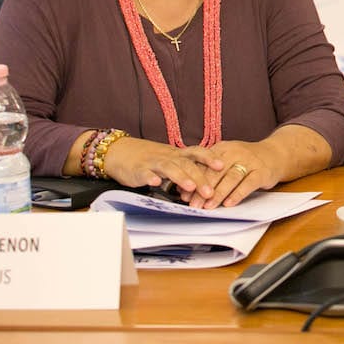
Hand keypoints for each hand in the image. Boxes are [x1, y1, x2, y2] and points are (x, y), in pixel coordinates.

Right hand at [101, 137, 222, 201]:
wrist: (120, 152)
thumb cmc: (150, 158)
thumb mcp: (171, 160)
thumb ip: (187, 170)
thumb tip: (207, 184)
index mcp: (177, 154)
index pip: (197, 153)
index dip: (210, 158)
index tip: (223, 166)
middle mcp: (168, 156)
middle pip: (186, 164)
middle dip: (199, 177)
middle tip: (210, 192)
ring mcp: (152, 163)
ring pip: (168, 167)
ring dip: (180, 177)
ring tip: (190, 187)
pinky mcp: (137, 170)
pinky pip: (144, 173)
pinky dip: (149, 177)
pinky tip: (154, 183)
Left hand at [179, 140, 279, 208]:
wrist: (275, 154)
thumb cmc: (246, 160)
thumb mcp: (227, 159)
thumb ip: (208, 172)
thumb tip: (185, 191)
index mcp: (223, 148)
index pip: (205, 164)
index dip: (194, 180)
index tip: (185, 196)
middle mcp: (236, 152)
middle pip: (216, 172)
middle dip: (204, 190)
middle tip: (194, 205)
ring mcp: (250, 161)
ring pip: (231, 178)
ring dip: (219, 193)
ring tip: (209, 207)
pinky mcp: (262, 171)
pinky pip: (248, 183)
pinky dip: (238, 194)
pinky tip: (229, 203)